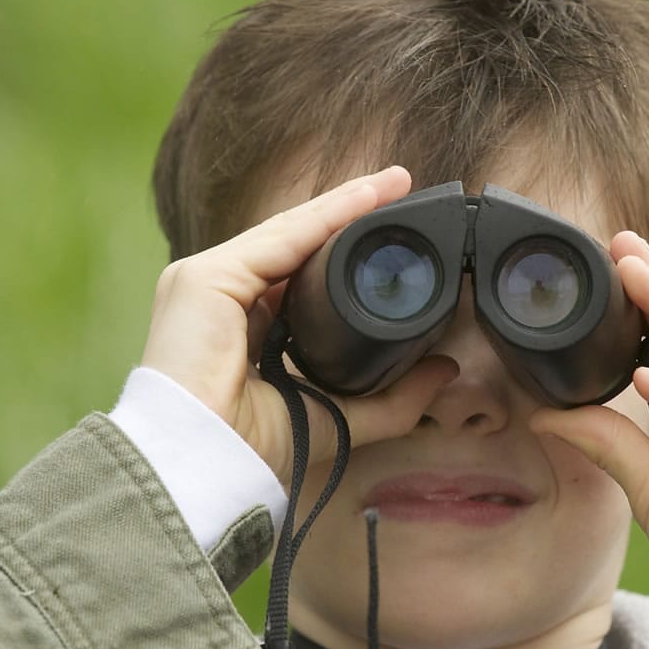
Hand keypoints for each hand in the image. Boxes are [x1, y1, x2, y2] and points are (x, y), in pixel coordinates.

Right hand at [141, 166, 458, 484]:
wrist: (207, 465)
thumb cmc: (253, 450)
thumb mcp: (338, 418)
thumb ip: (392, 399)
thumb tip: (445, 369)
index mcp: (239, 330)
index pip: (297, 275)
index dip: (343, 248)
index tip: (393, 230)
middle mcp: (220, 299)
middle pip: (294, 246)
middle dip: (348, 215)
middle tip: (401, 189)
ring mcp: (205, 283)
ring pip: (288, 232)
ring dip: (344, 204)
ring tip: (393, 183)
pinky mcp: (204, 277)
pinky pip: (279, 238)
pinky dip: (324, 215)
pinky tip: (365, 197)